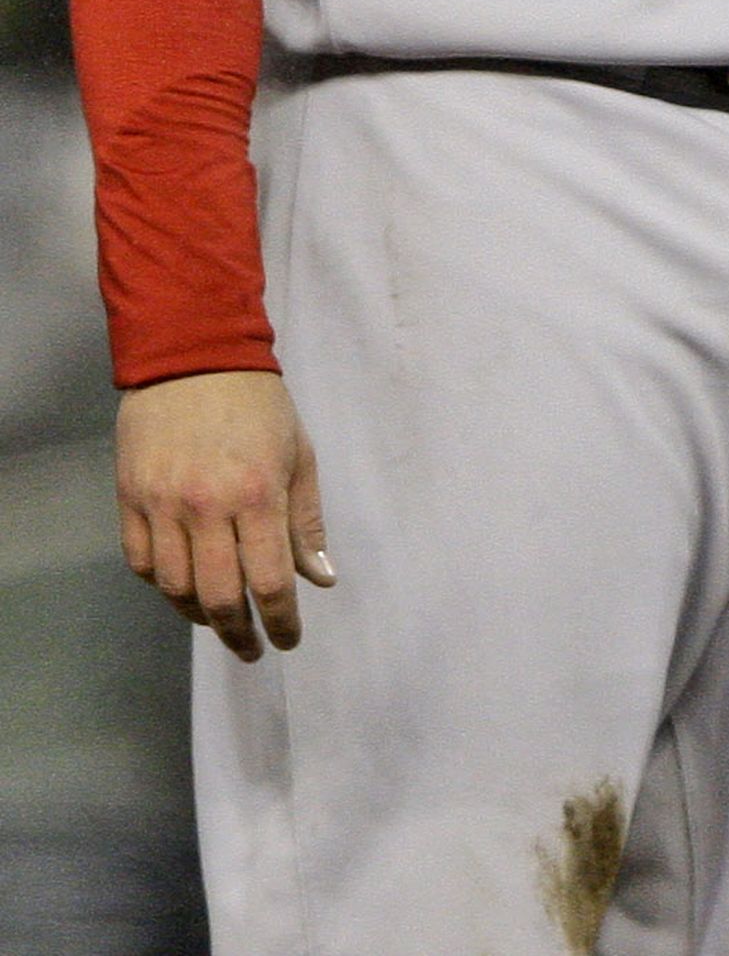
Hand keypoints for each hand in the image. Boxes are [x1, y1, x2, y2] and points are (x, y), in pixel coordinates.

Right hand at [117, 370, 334, 660]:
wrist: (195, 357)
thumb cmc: (260, 405)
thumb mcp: (298, 455)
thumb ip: (306, 521)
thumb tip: (320, 578)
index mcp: (257, 495)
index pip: (270, 580)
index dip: (281, 620)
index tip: (288, 640)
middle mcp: (206, 508)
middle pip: (218, 597)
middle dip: (239, 633)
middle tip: (251, 648)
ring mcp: (162, 506)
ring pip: (175, 588)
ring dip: (200, 613)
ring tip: (221, 618)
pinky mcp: (129, 500)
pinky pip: (142, 564)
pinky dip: (164, 585)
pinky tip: (184, 585)